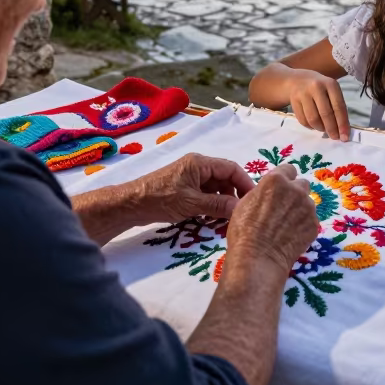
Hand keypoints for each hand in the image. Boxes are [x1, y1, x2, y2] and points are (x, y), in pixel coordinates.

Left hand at [135, 153, 254, 223]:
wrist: (131, 205)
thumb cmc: (161, 199)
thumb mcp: (192, 204)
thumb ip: (218, 206)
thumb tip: (241, 209)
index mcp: (201, 163)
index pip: (231, 168)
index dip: (244, 183)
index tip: (253, 200)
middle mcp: (198, 167)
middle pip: (224, 178)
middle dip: (233, 196)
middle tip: (240, 214)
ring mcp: (190, 177)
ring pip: (215, 188)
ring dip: (222, 203)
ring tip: (226, 220)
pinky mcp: (184, 188)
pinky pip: (205, 195)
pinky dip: (211, 206)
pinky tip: (212, 220)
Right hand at [225, 165, 319, 274]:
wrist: (258, 258)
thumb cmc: (245, 230)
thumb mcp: (246, 201)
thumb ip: (263, 190)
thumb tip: (270, 191)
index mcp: (276, 180)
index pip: (288, 169)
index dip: (283, 179)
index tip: (278, 190)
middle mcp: (296, 190)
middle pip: (301, 184)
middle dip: (294, 193)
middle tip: (283, 208)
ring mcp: (308, 207)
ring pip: (307, 203)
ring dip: (300, 209)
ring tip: (286, 226)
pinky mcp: (314, 225)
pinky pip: (310, 220)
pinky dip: (303, 225)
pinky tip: (291, 236)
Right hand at [288, 68, 349, 140]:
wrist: (298, 79)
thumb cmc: (320, 88)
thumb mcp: (332, 91)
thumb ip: (338, 107)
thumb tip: (343, 131)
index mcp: (330, 84)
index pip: (338, 107)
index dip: (342, 123)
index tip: (345, 137)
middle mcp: (316, 87)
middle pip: (325, 114)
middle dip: (332, 129)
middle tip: (335, 137)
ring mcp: (303, 93)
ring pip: (313, 119)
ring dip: (320, 128)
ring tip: (324, 129)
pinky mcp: (293, 100)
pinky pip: (303, 120)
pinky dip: (310, 126)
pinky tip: (314, 125)